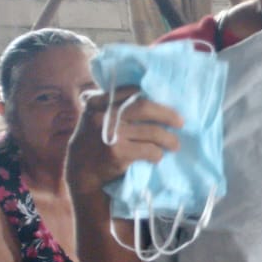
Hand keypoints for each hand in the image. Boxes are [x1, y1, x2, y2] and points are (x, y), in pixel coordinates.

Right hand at [66, 86, 183, 196]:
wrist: (80, 170)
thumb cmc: (94, 140)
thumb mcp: (96, 116)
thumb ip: (113, 104)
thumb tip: (151, 94)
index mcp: (97, 102)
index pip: (131, 91)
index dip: (152, 96)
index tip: (166, 103)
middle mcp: (102, 114)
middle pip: (145, 106)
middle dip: (167, 114)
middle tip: (180, 122)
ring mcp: (110, 133)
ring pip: (152, 131)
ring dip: (169, 139)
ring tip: (174, 144)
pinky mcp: (117, 152)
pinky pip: (149, 150)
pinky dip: (157, 154)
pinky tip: (157, 157)